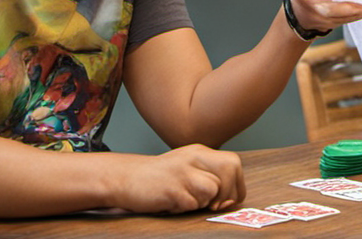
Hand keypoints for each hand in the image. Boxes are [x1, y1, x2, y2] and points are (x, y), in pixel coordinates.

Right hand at [116, 144, 244, 213]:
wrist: (125, 178)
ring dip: (204, 201)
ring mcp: (182, 172)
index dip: (237, 185)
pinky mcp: (172, 189)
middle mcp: (193, 157)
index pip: (234, 163)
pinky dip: (186, 208)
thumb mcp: (186, 168)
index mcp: (199, 152)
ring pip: (213, 189)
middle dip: (227, 192)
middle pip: (230, 170)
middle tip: (214, 204)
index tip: (228, 199)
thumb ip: (208, 177)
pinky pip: (192, 203)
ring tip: (187, 200)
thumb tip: (230, 199)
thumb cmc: (159, 178)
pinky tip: (173, 203)